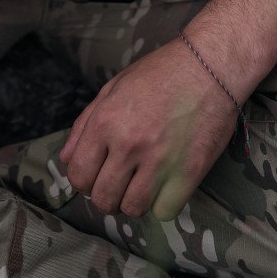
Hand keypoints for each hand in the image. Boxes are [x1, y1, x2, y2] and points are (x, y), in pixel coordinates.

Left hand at [59, 38, 240, 218]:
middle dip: (108, 195)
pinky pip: (164, 212)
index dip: (85, 180)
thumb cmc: (160, 73)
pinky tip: (166, 185)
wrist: (210, 65)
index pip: (78, 176)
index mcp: (106, 121)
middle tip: (121, 181)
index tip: (98, 174)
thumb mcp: (114, 88)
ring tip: (143, 183)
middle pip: (103, 199)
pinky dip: (163, 204)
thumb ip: (85, 125)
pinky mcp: (189, 172)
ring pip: (133, 209)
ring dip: (135, 201)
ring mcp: (160, 160)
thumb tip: (66, 160)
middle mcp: (129, 144)